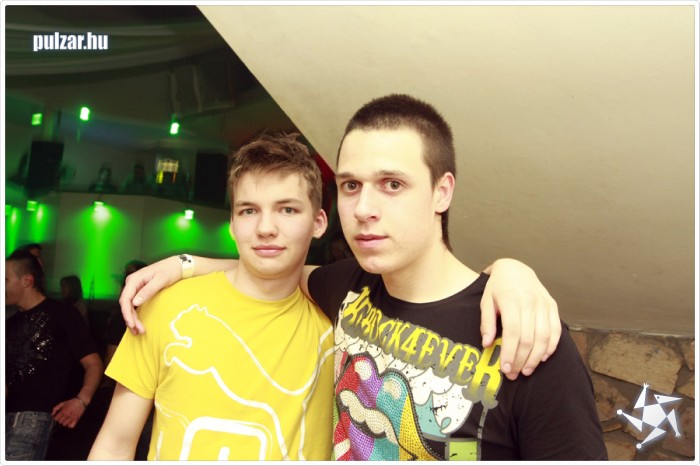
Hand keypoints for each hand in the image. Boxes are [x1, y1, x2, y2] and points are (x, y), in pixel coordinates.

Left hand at [51, 398, 85, 428]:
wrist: (81, 401)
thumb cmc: (71, 402)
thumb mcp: (62, 403)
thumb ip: (56, 408)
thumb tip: (52, 414)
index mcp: (63, 411)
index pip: (56, 419)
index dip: (56, 418)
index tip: (58, 416)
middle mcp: (67, 415)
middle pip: (60, 422)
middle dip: (60, 419)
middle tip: (63, 417)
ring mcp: (72, 418)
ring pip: (64, 424)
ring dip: (64, 422)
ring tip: (66, 419)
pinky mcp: (76, 419)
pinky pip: (71, 426)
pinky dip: (69, 425)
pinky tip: (70, 422)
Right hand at [119, 256, 181, 334]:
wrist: (177, 265)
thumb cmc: (169, 270)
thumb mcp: (160, 280)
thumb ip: (147, 291)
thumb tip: (134, 303)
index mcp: (134, 280)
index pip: (125, 299)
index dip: (126, 313)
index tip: (131, 324)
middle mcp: (132, 284)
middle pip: (126, 304)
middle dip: (130, 318)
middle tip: (137, 331)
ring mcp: (135, 288)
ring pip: (129, 306)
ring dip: (132, 319)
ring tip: (137, 331)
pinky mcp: (140, 292)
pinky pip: (134, 305)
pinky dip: (135, 314)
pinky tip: (137, 323)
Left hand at [480, 258, 560, 380]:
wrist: (515, 269)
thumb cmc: (498, 288)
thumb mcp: (486, 301)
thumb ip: (486, 322)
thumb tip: (486, 345)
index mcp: (511, 300)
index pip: (512, 332)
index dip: (509, 353)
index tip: (504, 369)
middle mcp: (530, 302)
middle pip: (528, 338)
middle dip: (520, 360)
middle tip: (513, 374)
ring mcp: (544, 304)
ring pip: (544, 337)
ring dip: (536, 358)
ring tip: (526, 370)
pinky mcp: (552, 306)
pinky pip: (555, 330)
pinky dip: (551, 346)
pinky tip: (542, 358)